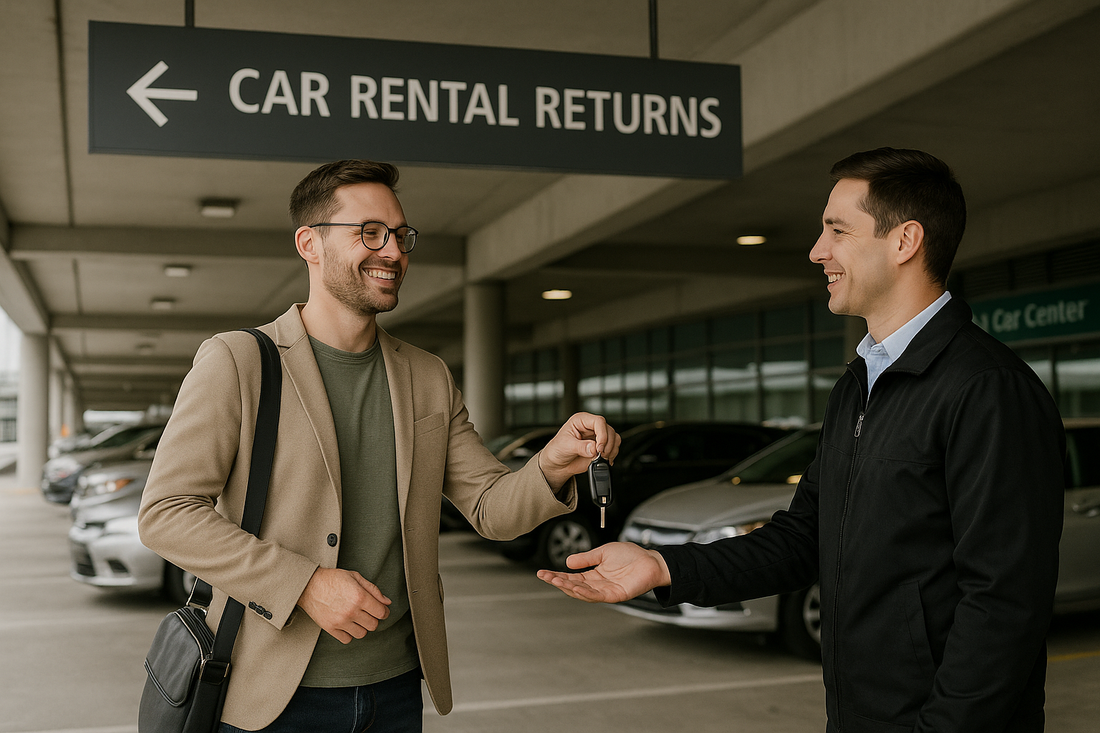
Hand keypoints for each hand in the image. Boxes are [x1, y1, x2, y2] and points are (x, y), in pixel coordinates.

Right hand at [297, 567, 391, 643]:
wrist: (309, 585)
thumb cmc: (332, 579)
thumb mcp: (355, 577)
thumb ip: (373, 590)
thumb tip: (387, 602)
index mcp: (360, 597)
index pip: (382, 613)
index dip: (384, 611)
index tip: (381, 610)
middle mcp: (351, 611)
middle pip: (373, 625)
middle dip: (373, 619)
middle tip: (367, 613)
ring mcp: (341, 621)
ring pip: (362, 634)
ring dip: (362, 627)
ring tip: (356, 618)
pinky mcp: (330, 628)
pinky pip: (347, 639)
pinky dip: (349, 634)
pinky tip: (347, 624)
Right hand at [536, 542, 670, 602]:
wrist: (651, 560)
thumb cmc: (631, 555)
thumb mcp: (603, 552)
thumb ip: (586, 558)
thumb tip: (568, 561)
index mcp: (594, 574)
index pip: (571, 577)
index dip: (557, 575)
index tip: (543, 573)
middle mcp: (598, 584)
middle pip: (573, 586)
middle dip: (558, 581)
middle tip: (545, 577)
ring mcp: (606, 591)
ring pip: (583, 592)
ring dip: (568, 587)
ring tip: (555, 581)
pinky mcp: (615, 595)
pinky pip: (597, 596)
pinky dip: (585, 592)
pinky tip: (574, 587)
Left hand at [537, 412, 621, 489]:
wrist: (558, 464)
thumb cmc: (557, 450)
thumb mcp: (565, 446)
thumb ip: (580, 447)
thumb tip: (593, 448)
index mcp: (581, 420)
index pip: (598, 421)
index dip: (602, 434)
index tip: (599, 448)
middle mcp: (591, 427)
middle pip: (609, 430)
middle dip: (607, 444)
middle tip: (599, 455)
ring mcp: (597, 436)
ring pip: (614, 438)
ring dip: (611, 449)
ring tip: (601, 457)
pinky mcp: (602, 446)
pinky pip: (614, 447)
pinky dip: (612, 454)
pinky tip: (604, 460)